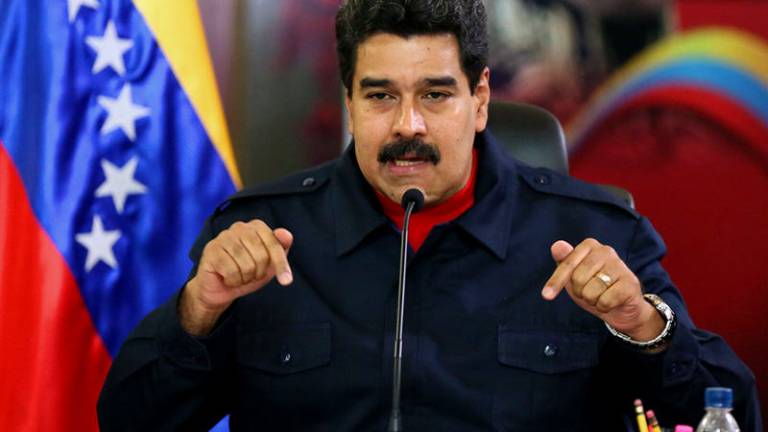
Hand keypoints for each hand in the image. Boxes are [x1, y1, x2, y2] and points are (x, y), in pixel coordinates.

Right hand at [180, 220, 293, 334]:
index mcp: (256, 226)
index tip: (286, 281)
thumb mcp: (270, 264)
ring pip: (247, 266)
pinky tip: (227, 278)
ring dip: (245, 278)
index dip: (281, 264)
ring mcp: (223, 237)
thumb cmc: (247, 272)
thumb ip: (281, 248)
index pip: (274, 244)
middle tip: (250, 275)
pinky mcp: (211, 250)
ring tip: (238, 275)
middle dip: (259, 273)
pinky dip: (233, 281)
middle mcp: (239, 227)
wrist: (220, 289)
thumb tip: (286, 234)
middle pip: (261, 256)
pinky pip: (231, 272)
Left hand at [541, 239, 663, 341]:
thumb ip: (563, 261)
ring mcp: (620, 266)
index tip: (546, 296)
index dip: (556, 282)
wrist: (622, 308)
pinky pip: (605, 300)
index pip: (567, 264)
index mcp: (590, 245)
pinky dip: (603, 306)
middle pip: (578, 278)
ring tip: (601, 296)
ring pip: (591, 291)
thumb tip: (557, 246)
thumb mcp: (573, 276)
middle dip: (579, 292)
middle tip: (589, 292)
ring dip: (592, 300)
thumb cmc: (593, 288)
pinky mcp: (630, 283)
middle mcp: (606, 250)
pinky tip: (611, 302)